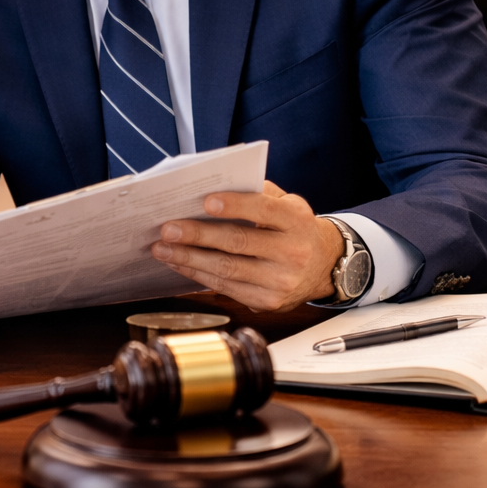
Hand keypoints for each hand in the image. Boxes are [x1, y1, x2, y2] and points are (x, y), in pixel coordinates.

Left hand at [150, 181, 345, 311]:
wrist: (324, 267)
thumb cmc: (295, 229)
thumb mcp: (288, 204)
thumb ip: (258, 192)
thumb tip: (214, 185)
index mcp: (296, 221)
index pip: (263, 210)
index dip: (235, 205)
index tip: (206, 201)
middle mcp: (292, 253)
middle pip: (238, 243)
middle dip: (198, 235)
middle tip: (168, 229)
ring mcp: (280, 281)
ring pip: (227, 269)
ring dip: (189, 259)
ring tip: (162, 249)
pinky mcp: (267, 302)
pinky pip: (225, 288)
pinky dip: (197, 275)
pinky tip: (179, 264)